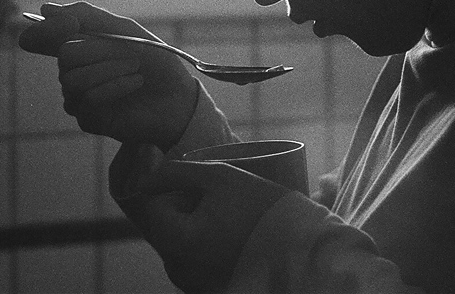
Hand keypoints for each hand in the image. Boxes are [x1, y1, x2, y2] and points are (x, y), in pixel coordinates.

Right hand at [18, 2, 198, 149]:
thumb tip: (45, 10)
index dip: (45, 30)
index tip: (70, 24)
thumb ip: (87, 17)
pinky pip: (86, 100)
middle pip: (64, 55)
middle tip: (131, 55)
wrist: (178, 95)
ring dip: (109, 70)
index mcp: (78, 47)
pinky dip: (114, 87)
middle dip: (100, 51)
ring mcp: (78, 97)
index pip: (40, 38)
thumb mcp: (124, 30)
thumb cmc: (154, 61)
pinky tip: (134, 84)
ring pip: (72, 79)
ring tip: (135, 70)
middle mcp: (73, 72)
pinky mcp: (88, 119)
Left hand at [121, 160, 289, 293]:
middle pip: (164, 227)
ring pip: (179, 244)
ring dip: (193, 225)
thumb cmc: (263, 208)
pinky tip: (231, 233)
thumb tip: (148, 176)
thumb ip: (177, 171)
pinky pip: (195, 262)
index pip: (149, 205)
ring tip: (226, 213)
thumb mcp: (220, 175)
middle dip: (180, 206)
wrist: (306, 250)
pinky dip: (205, 245)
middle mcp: (178, 270)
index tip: (194, 181)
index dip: (168, 186)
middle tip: (213, 195)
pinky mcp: (210, 290)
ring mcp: (193, 285)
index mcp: (176, 242)